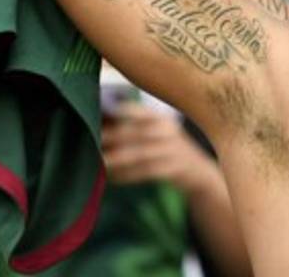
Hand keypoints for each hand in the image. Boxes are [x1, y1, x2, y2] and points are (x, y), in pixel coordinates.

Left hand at [101, 104, 219, 196]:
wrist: (198, 171)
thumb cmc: (167, 148)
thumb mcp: (158, 132)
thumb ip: (133, 127)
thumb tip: (100, 123)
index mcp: (161, 118)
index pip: (139, 111)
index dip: (119, 111)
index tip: (98, 112)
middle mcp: (168, 130)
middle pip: (135, 132)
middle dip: (111, 138)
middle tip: (91, 142)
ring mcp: (172, 149)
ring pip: (139, 154)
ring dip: (116, 160)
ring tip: (99, 163)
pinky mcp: (173, 169)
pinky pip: (145, 172)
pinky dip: (127, 175)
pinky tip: (112, 178)